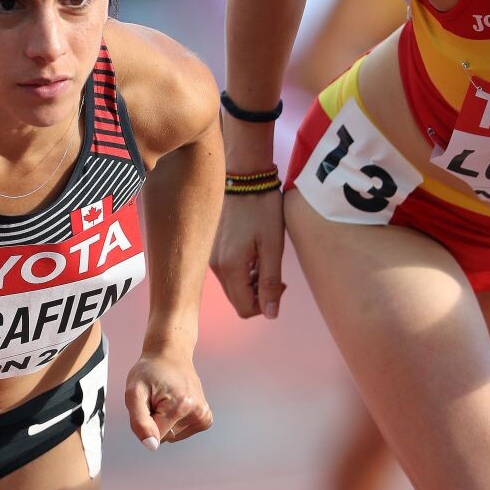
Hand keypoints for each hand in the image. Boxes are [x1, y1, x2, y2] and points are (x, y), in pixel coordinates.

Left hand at [125, 350, 212, 449]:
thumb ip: (139, 421)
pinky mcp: (205, 418)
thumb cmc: (149, 371)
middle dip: (154, 420)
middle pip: (164, 436)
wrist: (170, 354)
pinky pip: (182, 432)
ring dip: (164, 420)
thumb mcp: (133, 392)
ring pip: (173, 435)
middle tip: (155, 398)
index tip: (148, 401)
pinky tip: (175, 403)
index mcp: (180, 406)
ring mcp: (204, 416)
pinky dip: (174, 422)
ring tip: (164, 398)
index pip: (154, 435)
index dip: (145, 420)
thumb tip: (152, 446)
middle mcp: (197, 412)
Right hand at [209, 191, 285, 318]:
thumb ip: (270, 282)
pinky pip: (226, 270)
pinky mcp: (211, 246)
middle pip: (237, 299)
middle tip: (276, 273)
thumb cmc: (261, 208)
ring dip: (250, 281)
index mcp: (231, 268)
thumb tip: (270, 314)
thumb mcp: (272, 246)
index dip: (265, 305)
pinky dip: (241, 269)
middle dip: (258, 294)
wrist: (242, 175)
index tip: (279, 284)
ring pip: (232, 285)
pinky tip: (252, 249)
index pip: (245, 308)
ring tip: (265, 258)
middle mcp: (215, 266)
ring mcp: (210, 256)